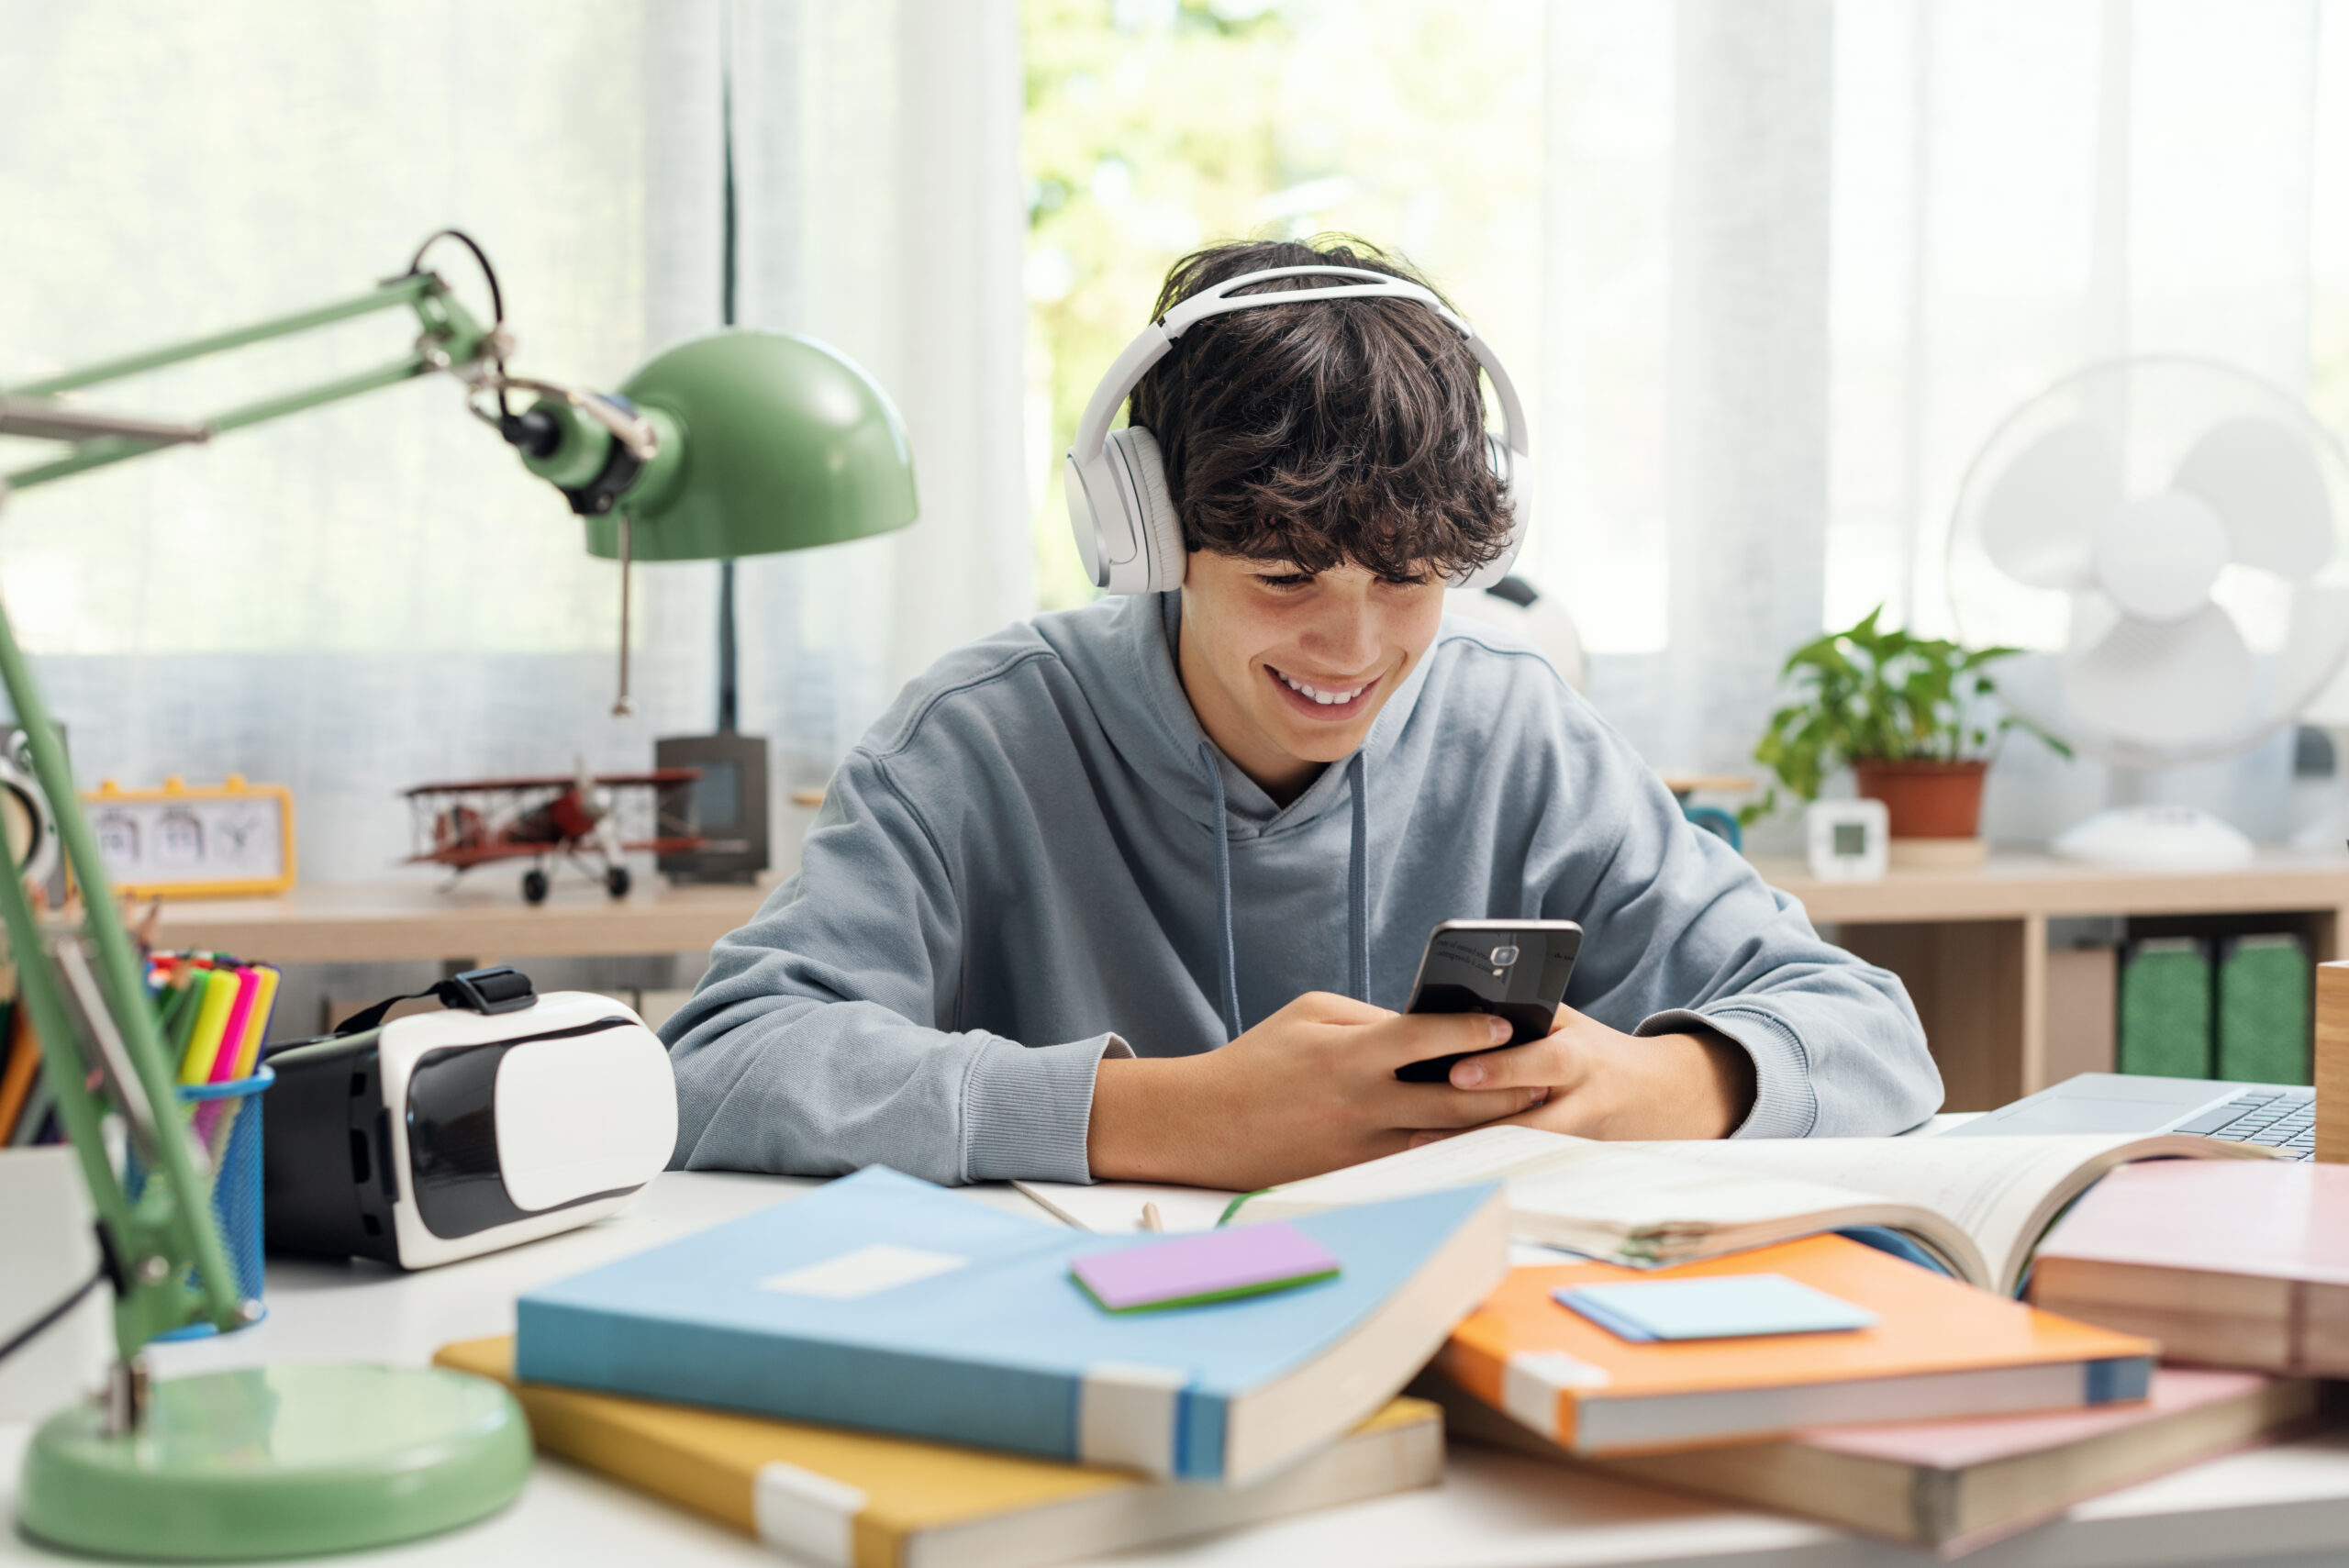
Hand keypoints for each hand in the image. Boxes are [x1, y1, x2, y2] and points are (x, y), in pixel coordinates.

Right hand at [1088, 991, 1547, 1189]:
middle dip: (1504, 1090)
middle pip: (1452, 1101)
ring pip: (1441, 1140)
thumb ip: (1371, 1018)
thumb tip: (1427, 1024)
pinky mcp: (1354, 1176)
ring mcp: (1360, 1148)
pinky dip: (1448, 1151)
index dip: (1472, 1029)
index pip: (1425, 1038)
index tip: (1510, 1024)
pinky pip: (1414, 1162)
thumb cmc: (1258, 1059)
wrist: (1203, 1125)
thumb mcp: (1310, 1014)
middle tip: (1546, 1078)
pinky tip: (1480, 1141)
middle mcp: (1361, 1105)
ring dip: (1487, 1127)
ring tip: (1528, 1111)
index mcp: (1349, 1055)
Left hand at [1414, 1005, 1755, 1144]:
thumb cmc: (1593, 1049)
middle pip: (1527, 1121)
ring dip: (1471, 1155)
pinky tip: (1443, 1169)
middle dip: (1475, 1126)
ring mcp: (1577, 1139)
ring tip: (1419, 1154)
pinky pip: (1523, 1165)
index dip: (1501, 1069)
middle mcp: (1581, 1101)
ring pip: (1520, 1152)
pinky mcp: (1570, 1162)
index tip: (1456, 1072)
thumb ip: (1525, 1019)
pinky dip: (1485, 1166)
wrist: (1661, 1095)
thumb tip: (1456, 1010)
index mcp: (1579, 1056)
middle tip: (1420, 1132)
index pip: (1541, 1062)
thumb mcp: (1568, 1024)